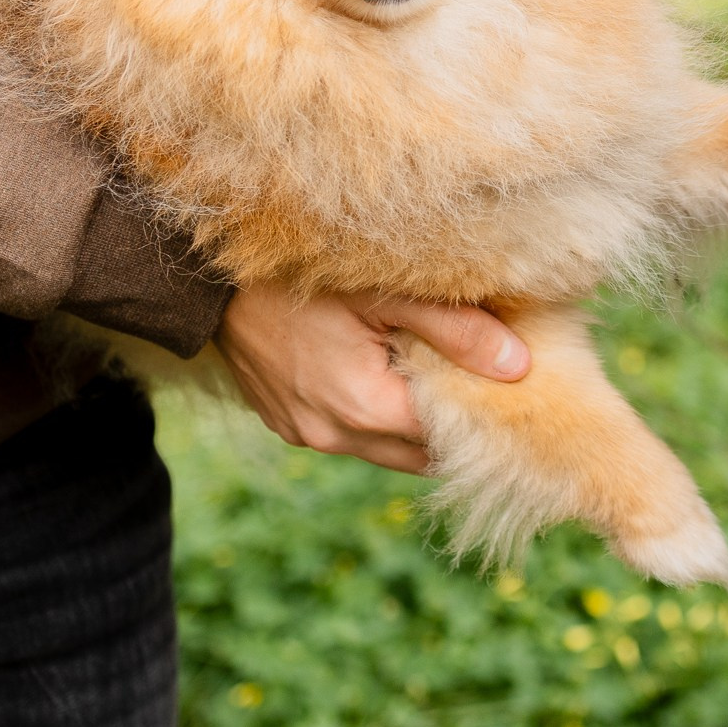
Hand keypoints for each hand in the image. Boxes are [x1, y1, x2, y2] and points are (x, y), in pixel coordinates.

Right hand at [215, 282, 529, 473]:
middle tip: (485, 382)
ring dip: (412, 419)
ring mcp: (306, 434)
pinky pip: (350, 432)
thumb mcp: (387, 292)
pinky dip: (376, 412)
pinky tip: (387, 369)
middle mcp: (333, 436)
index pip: (449, 438)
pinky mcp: (288, 423)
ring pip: (386, 446)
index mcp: (364, 409)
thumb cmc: (301, 275)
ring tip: (437, 371)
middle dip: (454, 425)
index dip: (484, 414)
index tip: (513, 387)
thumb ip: (456, 330)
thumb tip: (520, 368)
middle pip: (420, 452)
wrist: (207, 278)